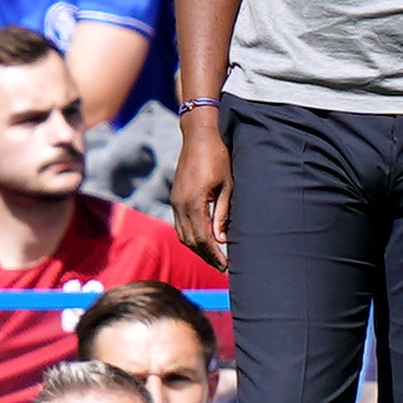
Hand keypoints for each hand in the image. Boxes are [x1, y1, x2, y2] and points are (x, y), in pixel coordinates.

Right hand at [172, 112, 233, 270]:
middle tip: (222, 267)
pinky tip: (203, 239)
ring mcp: (175, 201)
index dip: (214, 255)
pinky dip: (191, 236)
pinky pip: (180, 224)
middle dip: (206, 256)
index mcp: (193, 202)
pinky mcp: (175, 197)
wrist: (199, 135)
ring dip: (197, 248)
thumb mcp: (227, 185)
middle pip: (190, 240)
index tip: (226, 266)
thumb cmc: (218, 157)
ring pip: (183, 234)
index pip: (203, 238)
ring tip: (214, 257)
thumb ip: (222, 212)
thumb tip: (221, 238)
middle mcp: (180, 204)